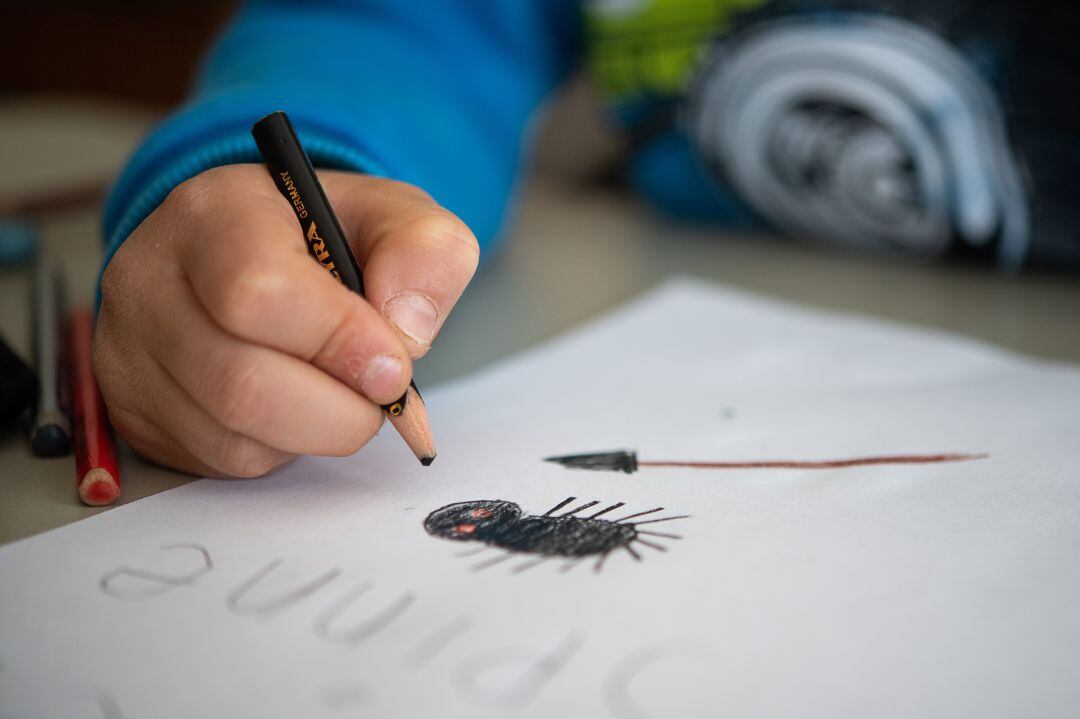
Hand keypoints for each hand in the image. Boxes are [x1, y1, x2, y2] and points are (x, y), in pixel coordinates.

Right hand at [94, 165, 478, 476]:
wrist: (261, 255)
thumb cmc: (328, 235)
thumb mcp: (395, 217)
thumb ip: (425, 253)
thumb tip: (406, 331)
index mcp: (214, 214)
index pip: (259, 292)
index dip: (339, 341)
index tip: (393, 365)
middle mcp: (151, 280)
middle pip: (242, 385)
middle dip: (339, 409)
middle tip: (379, 394)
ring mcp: (131, 351)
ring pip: (235, 437)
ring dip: (316, 432)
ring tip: (340, 390)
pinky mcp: (136, 410)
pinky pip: (223, 461)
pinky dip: (282, 448)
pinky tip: (296, 404)